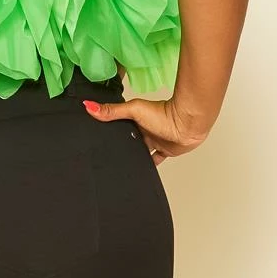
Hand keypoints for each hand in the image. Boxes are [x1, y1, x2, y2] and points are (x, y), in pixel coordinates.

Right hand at [82, 96, 210, 165]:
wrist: (188, 124)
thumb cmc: (164, 113)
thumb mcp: (133, 111)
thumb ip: (112, 111)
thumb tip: (89, 106)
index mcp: (136, 119)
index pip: (119, 125)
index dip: (110, 131)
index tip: (97, 137)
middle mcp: (145, 130)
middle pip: (130, 140)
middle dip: (122, 147)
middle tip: (108, 156)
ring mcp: (155, 141)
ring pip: (141, 151)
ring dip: (135, 157)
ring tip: (122, 167)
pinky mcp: (165, 151)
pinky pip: (154, 160)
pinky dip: (149, 165)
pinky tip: (141, 171)